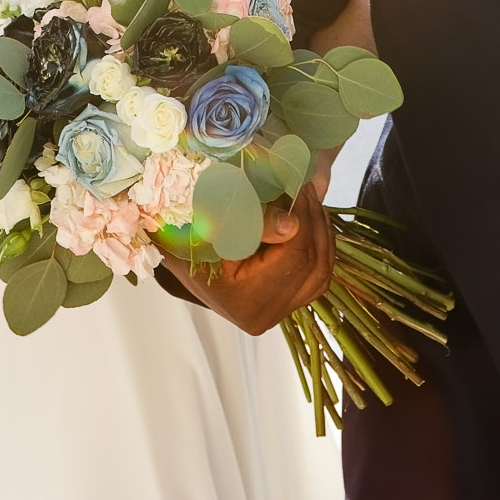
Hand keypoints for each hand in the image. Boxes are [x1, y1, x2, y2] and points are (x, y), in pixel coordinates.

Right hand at [160, 179, 335, 335]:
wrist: (177, 248)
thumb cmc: (188, 229)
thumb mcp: (213, 218)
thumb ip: (251, 220)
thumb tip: (292, 226)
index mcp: (244, 303)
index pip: (297, 256)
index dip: (303, 216)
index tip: (297, 182)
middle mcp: (263, 318)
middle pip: (314, 264)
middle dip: (313, 219)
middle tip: (303, 184)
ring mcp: (277, 313)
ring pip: (322, 269)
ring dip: (318, 229)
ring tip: (302, 198)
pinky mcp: (285, 303)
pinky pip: (318, 274)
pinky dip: (317, 244)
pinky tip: (304, 219)